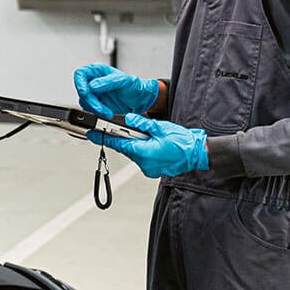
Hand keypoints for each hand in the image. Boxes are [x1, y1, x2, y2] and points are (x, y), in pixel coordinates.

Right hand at [73, 64, 159, 119]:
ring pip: (84, 102)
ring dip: (95, 109)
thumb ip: (108, 81)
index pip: (81, 74)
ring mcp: (94, 93)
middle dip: (91, 101)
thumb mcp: (124, 81)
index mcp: (98, 71)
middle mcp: (94, 81)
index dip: (80, 84)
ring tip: (108, 111)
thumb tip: (93, 85)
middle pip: (81, 90)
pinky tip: (107, 112)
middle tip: (100, 108)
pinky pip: (90, 109)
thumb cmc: (135, 87)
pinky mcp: (96, 104)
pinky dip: (97, 113)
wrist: (140, 101)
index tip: (86, 93)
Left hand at [87, 112, 208, 178]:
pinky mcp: (153, 170)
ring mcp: (149, 169)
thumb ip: (142, 124)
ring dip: (135, 145)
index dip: (105, 138)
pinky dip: (142, 151)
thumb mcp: (161, 128)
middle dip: (122, 139)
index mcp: (145, 152)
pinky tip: (149, 144)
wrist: (197, 154)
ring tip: (145, 136)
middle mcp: (145, 163)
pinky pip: (142, 159)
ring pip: (134, 154)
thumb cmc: (183, 142)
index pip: (119, 144)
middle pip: (126, 149)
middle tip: (118, 129)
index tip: (92, 134)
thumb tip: (128, 118)